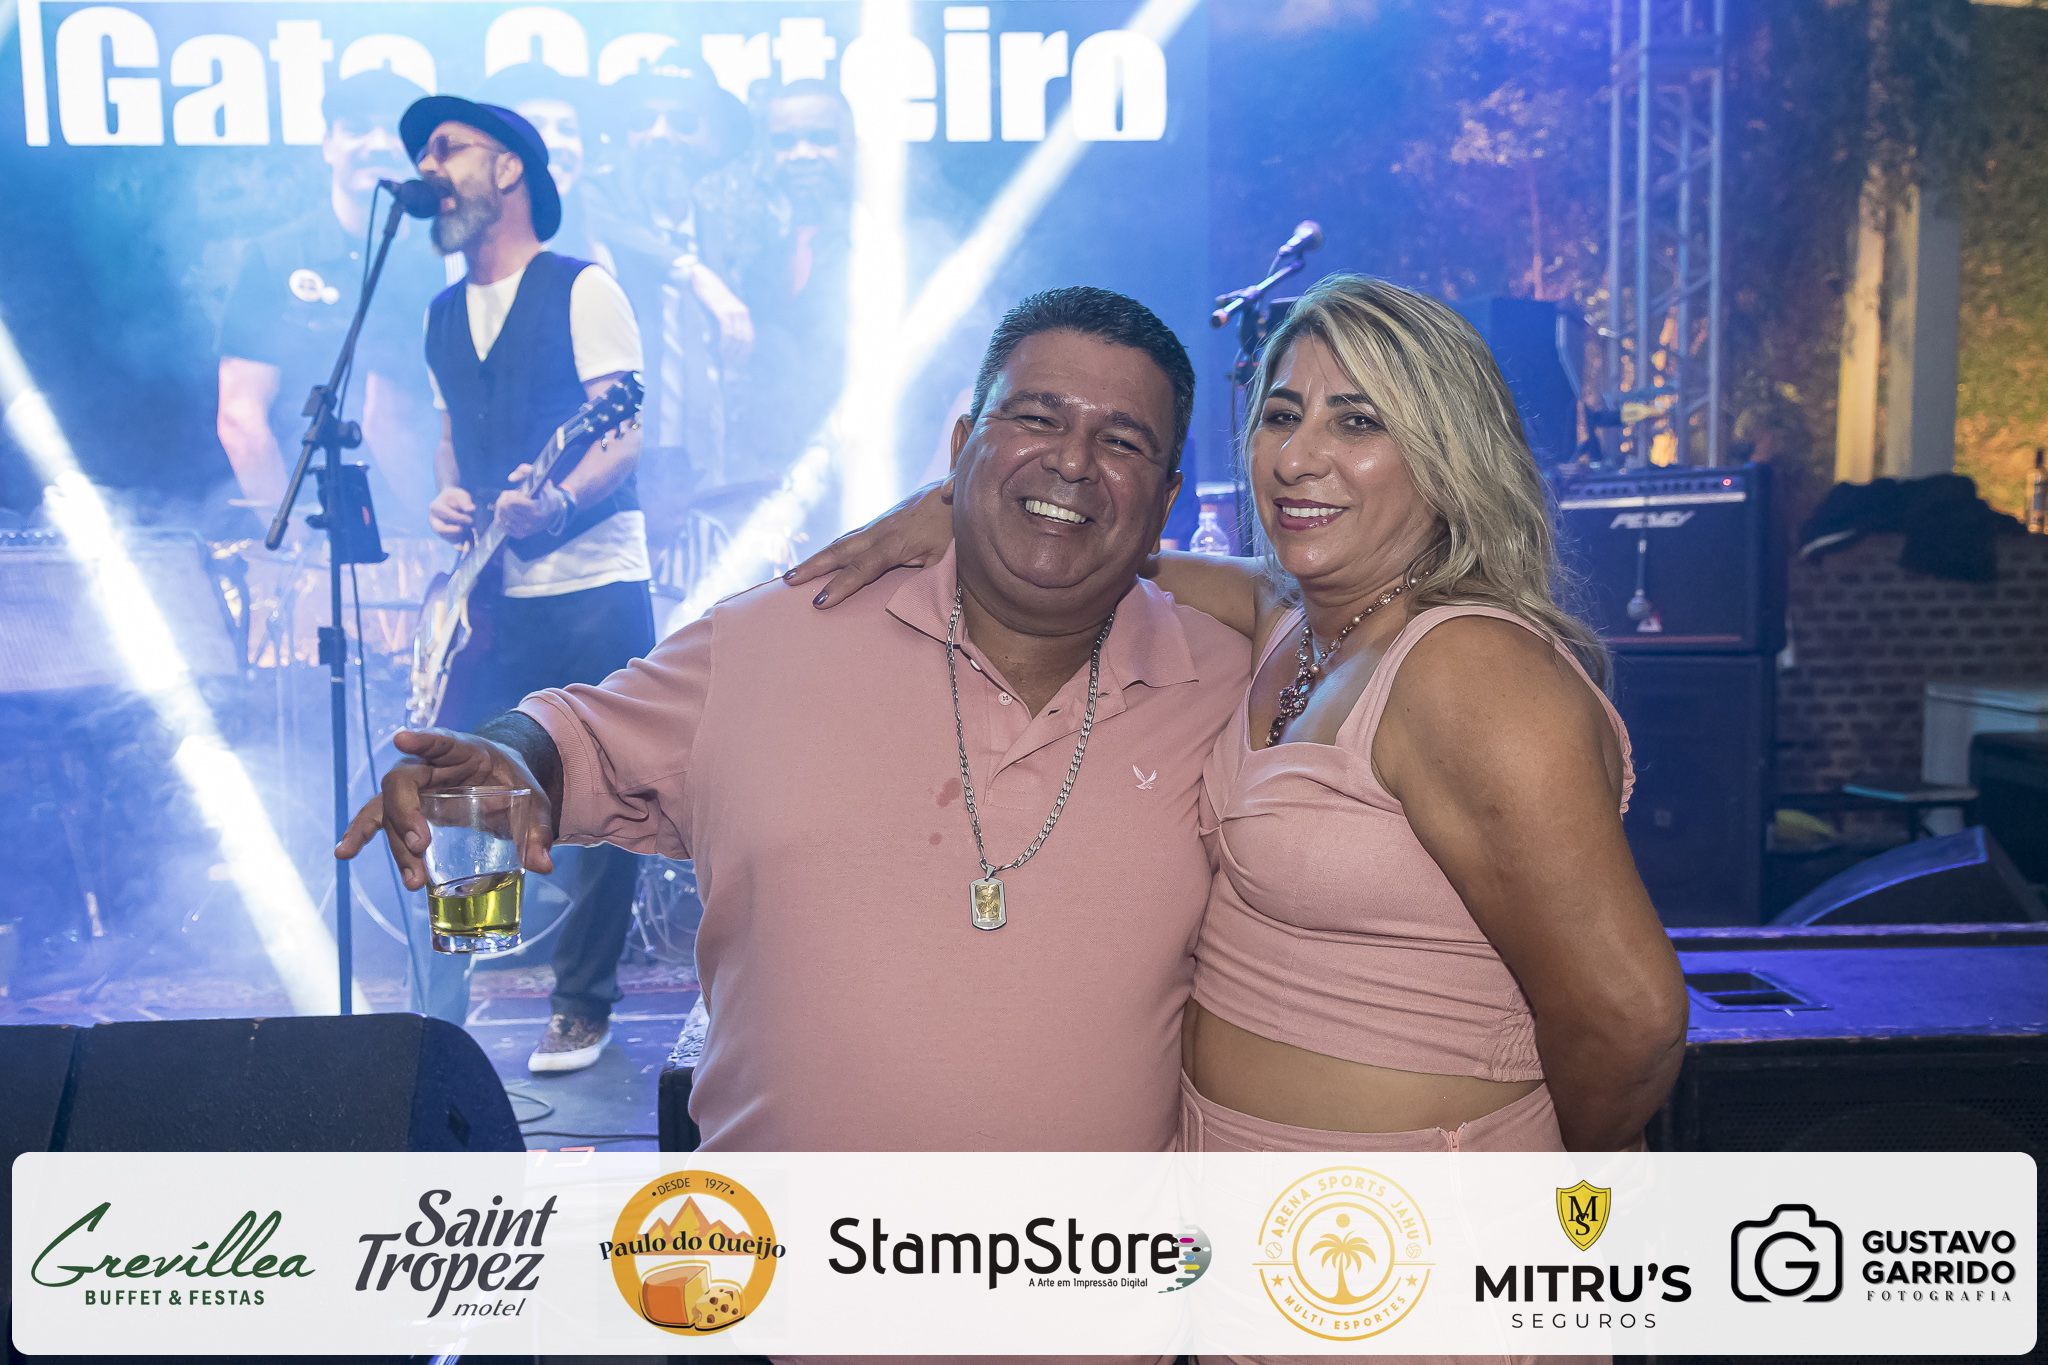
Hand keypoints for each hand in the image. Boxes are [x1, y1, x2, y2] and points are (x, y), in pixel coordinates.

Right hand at [336, 729, 555, 889]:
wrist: (499, 782)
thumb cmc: (513, 783)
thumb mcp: (533, 802)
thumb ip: (538, 830)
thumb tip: (543, 864)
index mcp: (463, 750)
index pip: (440, 741)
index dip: (421, 740)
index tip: (401, 738)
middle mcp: (428, 765)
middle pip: (402, 783)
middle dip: (406, 815)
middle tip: (423, 845)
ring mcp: (413, 787)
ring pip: (389, 810)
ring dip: (397, 845)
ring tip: (413, 880)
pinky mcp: (406, 809)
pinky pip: (377, 820)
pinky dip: (360, 835)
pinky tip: (344, 853)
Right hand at [428, 485, 475, 544]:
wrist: (452, 502)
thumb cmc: (456, 498)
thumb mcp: (461, 495)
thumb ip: (466, 502)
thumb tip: (471, 509)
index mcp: (435, 507)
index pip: (446, 514)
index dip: (459, 518)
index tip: (471, 520)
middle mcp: (433, 519)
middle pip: (441, 529)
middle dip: (457, 530)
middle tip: (468, 526)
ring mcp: (437, 528)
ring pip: (449, 537)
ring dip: (462, 534)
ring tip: (469, 526)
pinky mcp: (444, 535)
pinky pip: (453, 540)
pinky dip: (463, 537)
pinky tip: (467, 530)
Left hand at [493, 464, 552, 539]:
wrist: (554, 512)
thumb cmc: (544, 493)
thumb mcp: (539, 478)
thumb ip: (524, 470)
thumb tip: (510, 478)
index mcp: (536, 510)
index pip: (512, 502)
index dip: (510, 494)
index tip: (515, 492)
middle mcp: (531, 523)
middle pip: (505, 508)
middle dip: (504, 499)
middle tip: (510, 496)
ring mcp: (525, 531)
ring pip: (501, 517)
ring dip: (502, 507)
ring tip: (509, 503)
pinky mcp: (520, 535)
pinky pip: (501, 525)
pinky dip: (500, 516)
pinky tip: (506, 511)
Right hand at [689, 266, 753, 363]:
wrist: (703, 279)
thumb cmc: (711, 296)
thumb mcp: (724, 309)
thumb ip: (729, 322)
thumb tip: (729, 343)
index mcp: (744, 313)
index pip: (750, 337)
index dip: (746, 351)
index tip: (740, 362)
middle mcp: (741, 312)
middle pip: (744, 340)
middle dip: (738, 354)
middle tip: (731, 364)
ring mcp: (733, 311)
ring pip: (736, 338)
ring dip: (731, 351)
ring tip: (725, 359)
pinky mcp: (723, 311)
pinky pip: (727, 331)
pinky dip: (725, 342)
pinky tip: (721, 349)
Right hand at [783, 480, 952, 606]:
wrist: (961, 488)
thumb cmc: (957, 526)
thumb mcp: (949, 555)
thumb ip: (932, 577)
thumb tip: (922, 600)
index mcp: (895, 543)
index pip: (861, 569)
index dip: (840, 586)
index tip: (819, 602)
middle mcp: (881, 530)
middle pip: (840, 550)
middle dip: (812, 567)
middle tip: (787, 581)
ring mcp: (881, 522)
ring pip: (843, 540)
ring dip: (819, 556)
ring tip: (796, 572)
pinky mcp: (885, 518)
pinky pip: (853, 534)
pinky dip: (835, 547)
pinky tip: (827, 555)